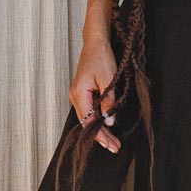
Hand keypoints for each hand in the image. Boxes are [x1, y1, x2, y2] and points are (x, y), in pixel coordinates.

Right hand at [69, 34, 120, 152]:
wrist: (95, 43)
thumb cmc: (101, 58)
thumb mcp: (108, 80)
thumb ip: (108, 102)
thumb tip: (110, 121)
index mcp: (79, 93)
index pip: (89, 121)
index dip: (100, 135)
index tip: (111, 144)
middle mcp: (75, 96)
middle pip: (87, 122)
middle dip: (101, 136)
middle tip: (114, 147)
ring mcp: (78, 95)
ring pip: (88, 117)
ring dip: (100, 129)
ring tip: (113, 140)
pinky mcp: (83, 93)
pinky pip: (90, 110)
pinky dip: (98, 118)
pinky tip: (107, 125)